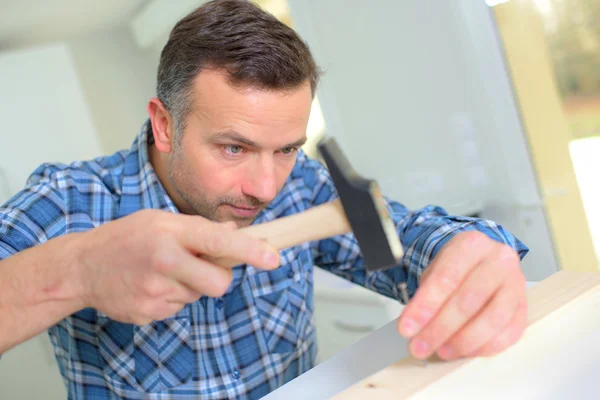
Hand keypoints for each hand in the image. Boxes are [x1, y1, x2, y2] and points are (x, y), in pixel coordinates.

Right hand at [76, 209, 279, 324]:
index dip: (249, 250)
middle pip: (219, 283)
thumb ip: (199, 227)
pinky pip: (180, 307)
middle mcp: (165, 262)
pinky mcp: (149, 313)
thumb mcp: (161, 219)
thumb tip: (235, 232)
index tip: (272, 258)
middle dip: (219, 277)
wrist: (81, 267)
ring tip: (164, 271)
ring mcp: (156, 292)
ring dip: (191, 285)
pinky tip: (153, 284)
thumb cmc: (126, 237)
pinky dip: (174, 297)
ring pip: (199, 295)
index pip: (219, 241)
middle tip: (201, 265)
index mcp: (170, 233)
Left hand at [397, 231, 526, 360]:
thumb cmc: (457, 267)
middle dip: (440, 328)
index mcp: (472, 244)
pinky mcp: (524, 308)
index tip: (407, 328)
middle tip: (419, 346)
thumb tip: (412, 326)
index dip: (425, 306)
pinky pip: (508, 334)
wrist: (484, 260)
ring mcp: (516, 284)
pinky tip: (464, 351)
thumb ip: (424, 295)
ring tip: (441, 351)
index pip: (446, 277)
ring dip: (462, 341)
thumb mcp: (435, 269)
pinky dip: (484, 347)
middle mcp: (499, 260)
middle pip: (469, 299)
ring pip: (492, 319)